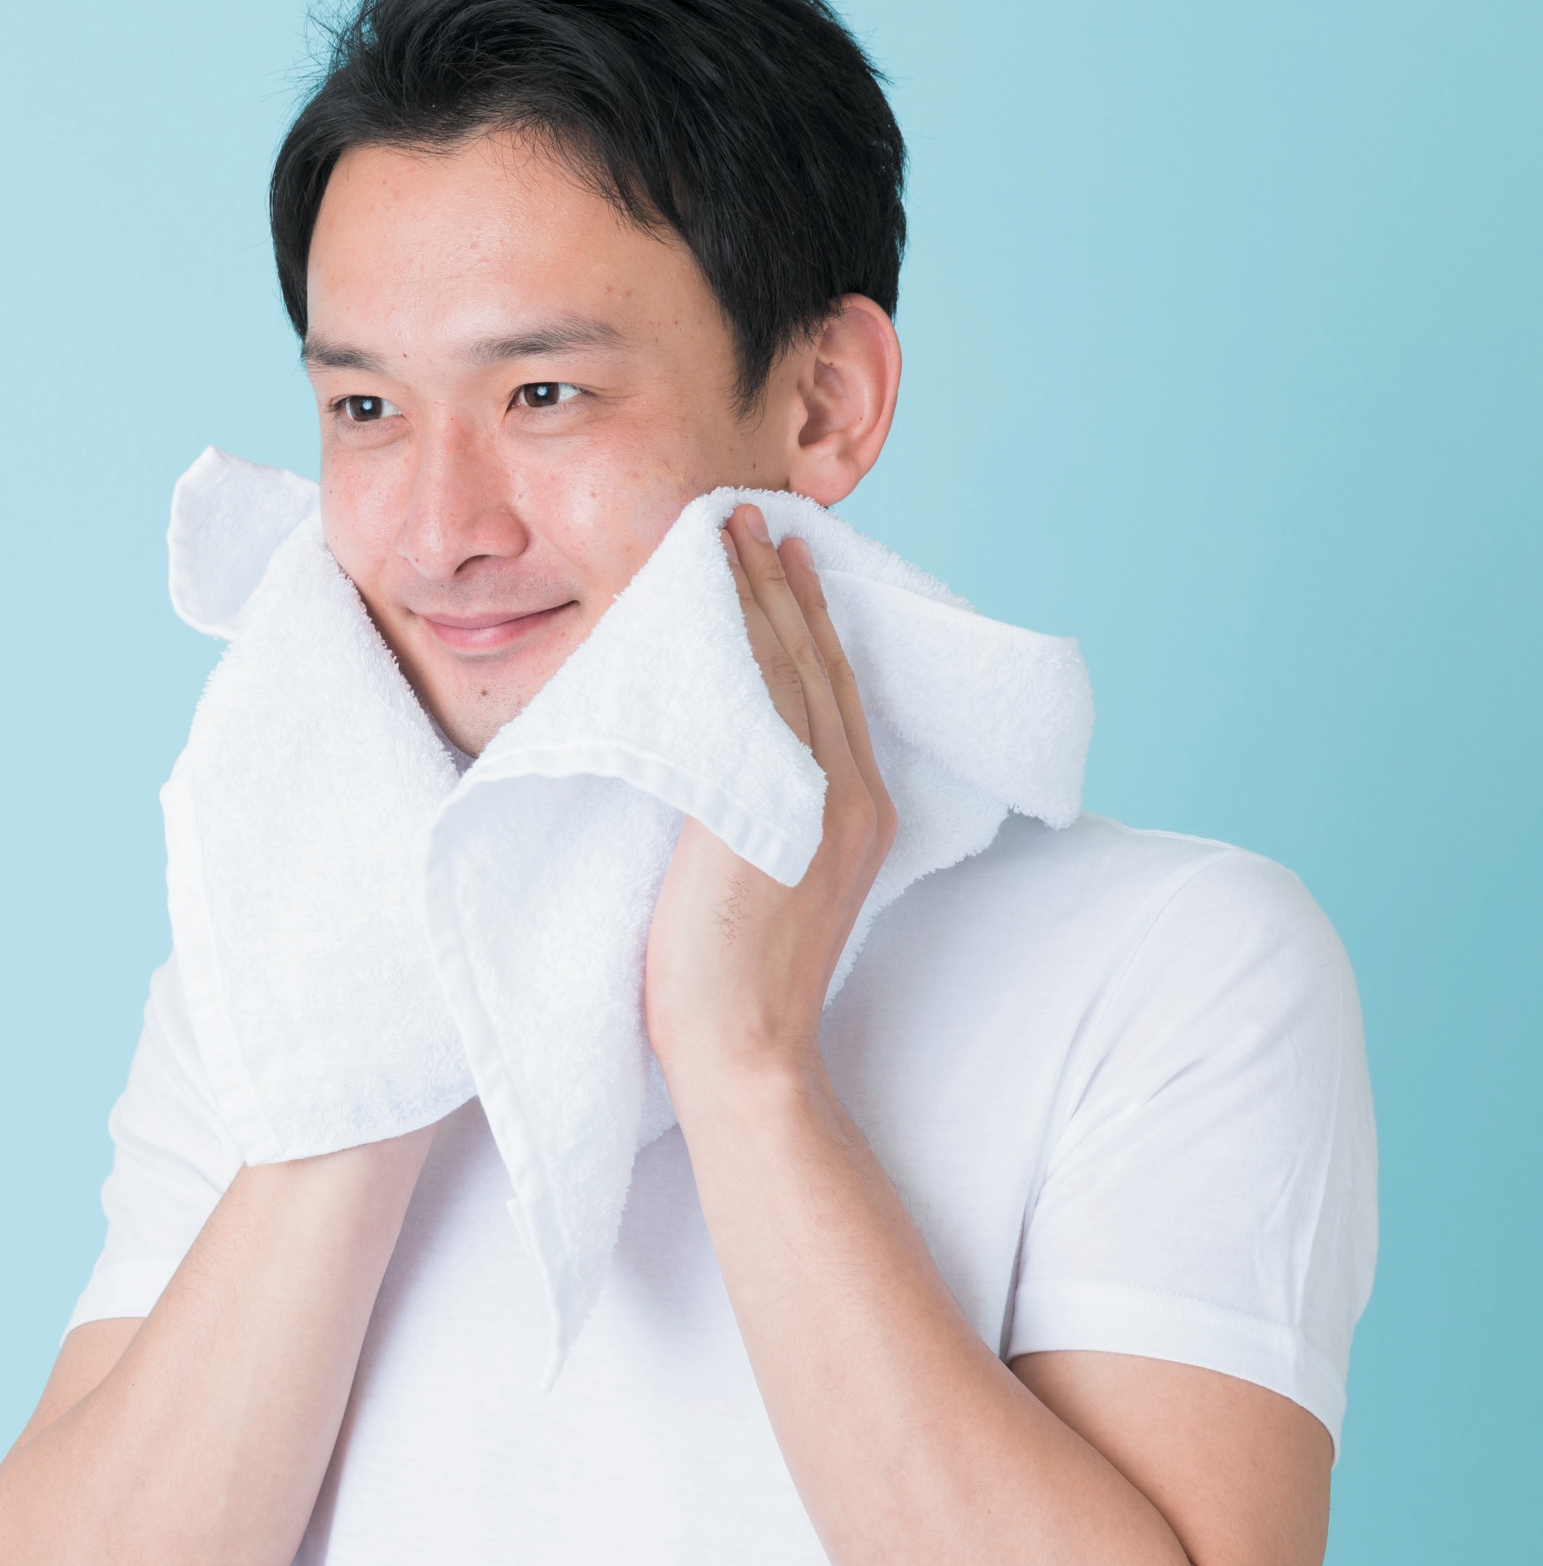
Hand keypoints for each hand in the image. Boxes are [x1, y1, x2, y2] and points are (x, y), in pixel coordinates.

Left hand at [643, 503, 897, 1101]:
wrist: (745, 1051)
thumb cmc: (736, 986)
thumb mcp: (767, 883)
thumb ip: (763, 821)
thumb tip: (713, 773)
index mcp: (861, 814)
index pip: (834, 690)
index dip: (810, 619)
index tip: (784, 560)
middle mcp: (853, 795)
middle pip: (814, 660)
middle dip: (781, 582)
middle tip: (749, 515)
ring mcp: (815, 799)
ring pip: (783, 663)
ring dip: (752, 590)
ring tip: (724, 529)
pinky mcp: (767, 806)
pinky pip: (749, 697)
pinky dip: (731, 639)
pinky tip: (704, 595)